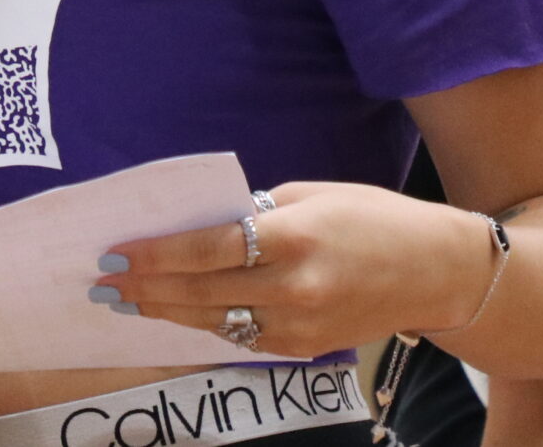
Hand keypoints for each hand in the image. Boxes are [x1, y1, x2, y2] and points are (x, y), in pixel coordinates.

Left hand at [89, 181, 492, 359]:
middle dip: (146, 288)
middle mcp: (295, 287)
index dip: (156, 254)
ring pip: (215, 323)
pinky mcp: (307, 347)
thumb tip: (198, 226)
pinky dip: (206, 325)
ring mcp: (301, 325)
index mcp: (294, 237)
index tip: (116, 252)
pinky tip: (177, 314)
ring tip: (127, 302)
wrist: (438, 273)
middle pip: (201, 291)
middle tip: (104, 282)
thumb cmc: (372, 219)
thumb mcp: (310, 195)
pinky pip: (243, 338)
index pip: (207, 249)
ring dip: (166, 312)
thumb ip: (254, 212)